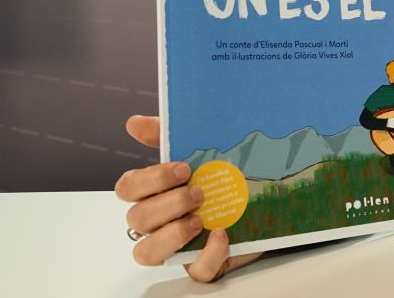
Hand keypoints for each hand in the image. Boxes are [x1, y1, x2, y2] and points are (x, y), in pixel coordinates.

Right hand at [115, 115, 261, 281]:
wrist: (266, 200)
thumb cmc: (222, 177)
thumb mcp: (200, 151)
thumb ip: (168, 137)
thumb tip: (134, 123)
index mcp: (154, 193)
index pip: (127, 189)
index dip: (149, 180)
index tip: (183, 168)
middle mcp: (159, 222)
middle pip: (137, 219)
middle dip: (166, 204)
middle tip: (198, 192)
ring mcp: (179, 246)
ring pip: (148, 252)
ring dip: (170, 235)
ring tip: (198, 219)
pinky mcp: (205, 265)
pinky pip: (197, 270)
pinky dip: (209, 254)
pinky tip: (221, 234)